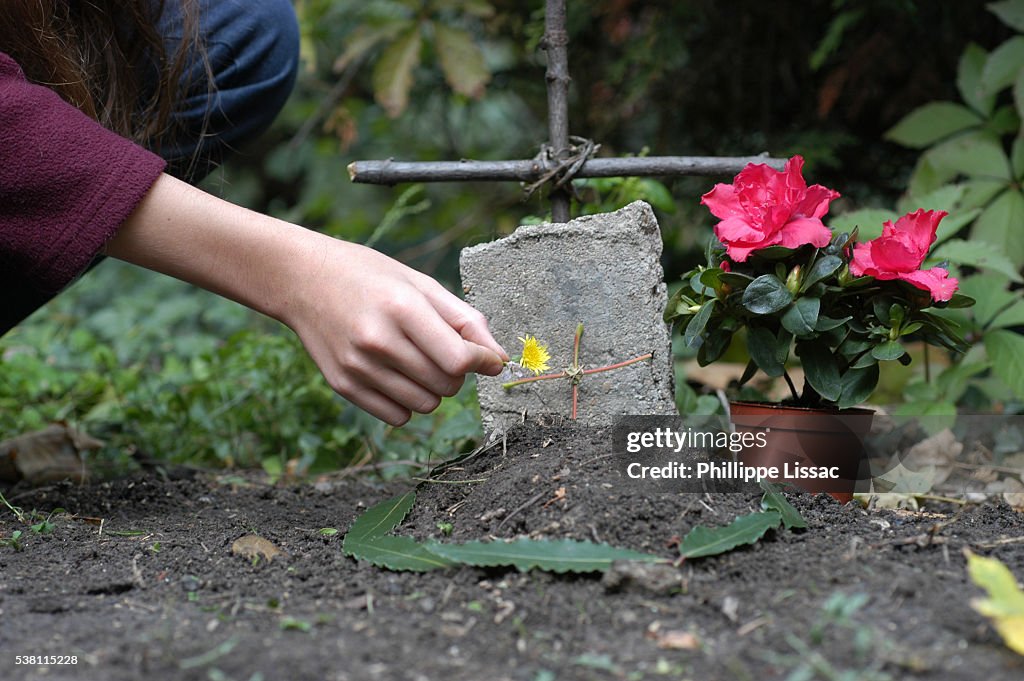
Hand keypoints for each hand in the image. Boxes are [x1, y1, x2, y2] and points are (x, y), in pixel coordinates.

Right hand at [283, 235, 506, 424]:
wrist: (302, 279)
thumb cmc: (370, 276)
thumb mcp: (420, 284)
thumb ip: (465, 320)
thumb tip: (500, 359)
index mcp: (402, 308)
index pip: (459, 359)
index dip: (483, 362)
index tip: (488, 359)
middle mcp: (378, 340)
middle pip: (447, 384)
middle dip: (458, 373)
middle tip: (443, 351)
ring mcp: (357, 366)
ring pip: (426, 404)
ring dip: (434, 389)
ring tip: (418, 361)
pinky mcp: (343, 385)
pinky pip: (398, 417)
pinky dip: (408, 402)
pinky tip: (398, 375)